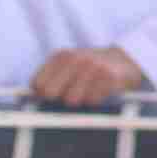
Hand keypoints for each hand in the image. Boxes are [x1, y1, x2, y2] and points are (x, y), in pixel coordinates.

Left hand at [30, 46, 146, 105]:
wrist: (126, 59)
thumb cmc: (91, 67)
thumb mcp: (70, 64)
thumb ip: (50, 77)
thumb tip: (30, 98)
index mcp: (61, 56)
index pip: (38, 84)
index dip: (42, 95)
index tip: (52, 97)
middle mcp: (75, 59)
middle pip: (51, 93)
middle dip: (58, 99)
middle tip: (71, 95)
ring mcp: (92, 67)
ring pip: (72, 100)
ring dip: (80, 101)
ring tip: (89, 91)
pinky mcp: (109, 77)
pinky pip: (92, 101)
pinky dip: (96, 100)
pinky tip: (101, 90)